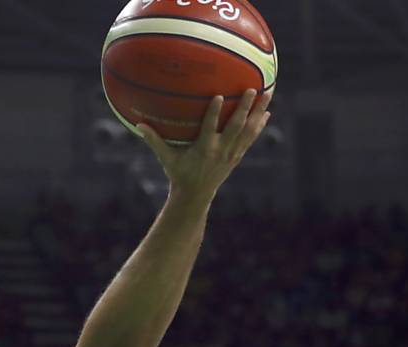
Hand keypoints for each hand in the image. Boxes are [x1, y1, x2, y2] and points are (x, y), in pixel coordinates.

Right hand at [138, 89, 272, 201]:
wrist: (195, 196)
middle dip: (244, 108)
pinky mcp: (237, 156)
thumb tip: (139, 125)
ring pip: (248, 131)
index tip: (219, 96)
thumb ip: (154, 141)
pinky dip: (259, 126)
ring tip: (268, 95)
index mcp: (203, 149)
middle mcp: (220, 150)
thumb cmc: (178, 174)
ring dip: (258, 112)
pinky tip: (266, 114)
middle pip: (235, 126)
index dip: (214, 112)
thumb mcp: (166, 158)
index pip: (209, 127)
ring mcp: (231, 154)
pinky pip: (250, 138)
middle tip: (251, 90)